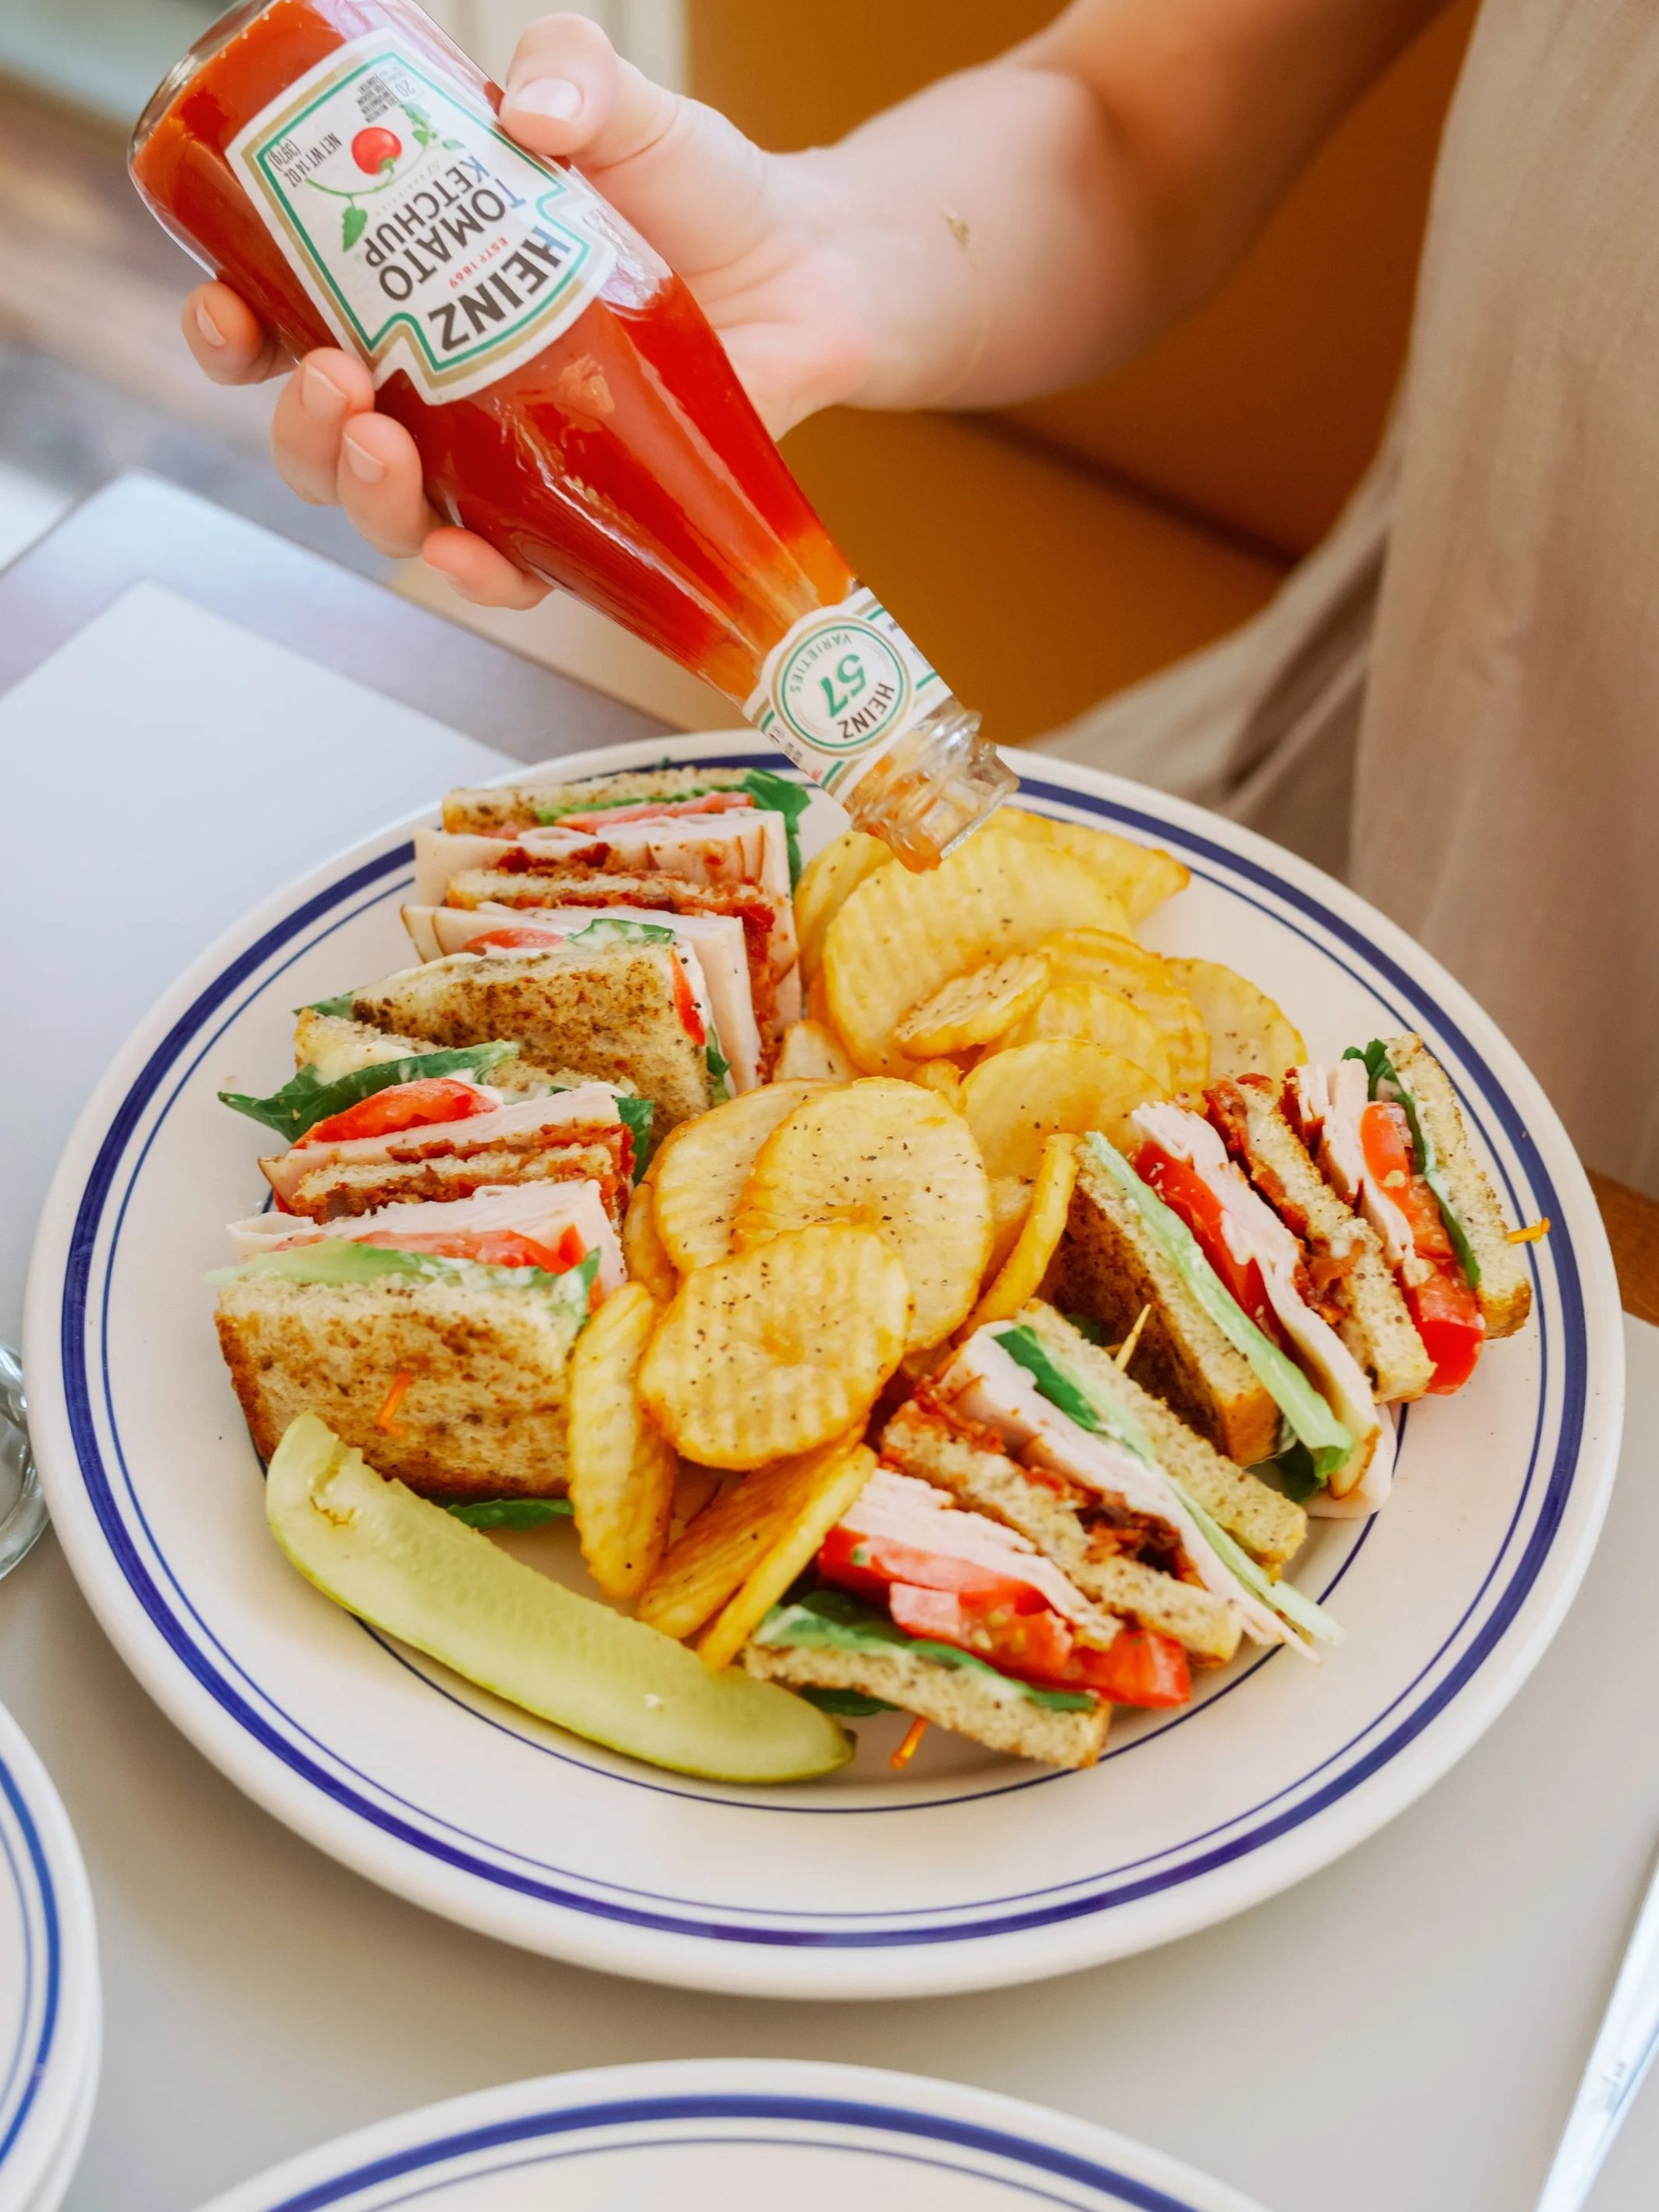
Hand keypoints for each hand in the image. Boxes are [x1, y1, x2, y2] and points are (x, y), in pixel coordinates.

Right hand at [183, 13, 873, 608]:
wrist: (807, 268)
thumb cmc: (700, 192)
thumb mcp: (623, 108)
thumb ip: (571, 71)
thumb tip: (528, 109)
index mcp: (409, 289)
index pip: (281, 324)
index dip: (231, 334)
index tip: (223, 310)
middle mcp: (440, 385)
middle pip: (320, 439)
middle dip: (299, 427)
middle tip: (328, 380)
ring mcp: (505, 458)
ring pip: (395, 511)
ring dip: (365, 497)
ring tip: (381, 444)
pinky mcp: (578, 514)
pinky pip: (510, 569)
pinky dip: (479, 573)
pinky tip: (469, 554)